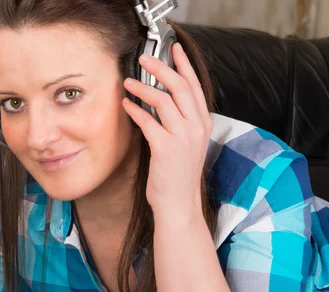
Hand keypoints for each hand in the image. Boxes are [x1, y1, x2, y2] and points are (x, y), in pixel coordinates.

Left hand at [122, 43, 211, 217]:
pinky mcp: (166, 148)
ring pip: (163, 100)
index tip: (174, 49)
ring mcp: (183, 137)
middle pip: (180, 87)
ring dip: (142, 87)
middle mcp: (196, 128)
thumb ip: (181, 122)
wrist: (179, 204)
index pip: (195, 86)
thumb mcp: (187, 144)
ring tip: (127, 82)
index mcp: (203, 124)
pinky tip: (125, 105)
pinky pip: (147, 121)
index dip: (184, 65)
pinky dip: (134, 110)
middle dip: (161, 68)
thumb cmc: (178, 175)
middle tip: (144, 58)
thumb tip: (162, 100)